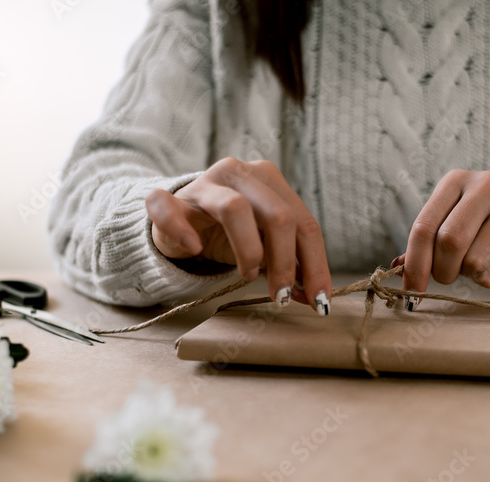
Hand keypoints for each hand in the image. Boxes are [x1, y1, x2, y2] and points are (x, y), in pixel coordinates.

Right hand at [146, 158, 331, 311]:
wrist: (179, 221)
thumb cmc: (230, 233)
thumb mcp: (265, 245)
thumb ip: (290, 262)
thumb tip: (315, 296)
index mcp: (269, 180)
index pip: (305, 223)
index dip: (316, 265)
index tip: (319, 301)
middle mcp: (240, 173)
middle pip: (277, 215)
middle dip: (285, 262)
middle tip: (280, 295)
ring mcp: (204, 184)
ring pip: (235, 209)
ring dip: (249, 250)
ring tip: (248, 275)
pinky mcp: (170, 199)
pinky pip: (170, 209)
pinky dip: (182, 230)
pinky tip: (195, 248)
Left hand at [395, 170, 489, 293]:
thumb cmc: (478, 219)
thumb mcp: (449, 216)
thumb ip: (424, 241)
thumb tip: (396, 270)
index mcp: (455, 180)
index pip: (424, 226)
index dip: (414, 263)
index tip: (411, 289)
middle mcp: (484, 187)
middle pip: (450, 242)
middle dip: (441, 271)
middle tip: (445, 276)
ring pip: (473, 261)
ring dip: (465, 275)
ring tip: (471, 264)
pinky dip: (484, 280)